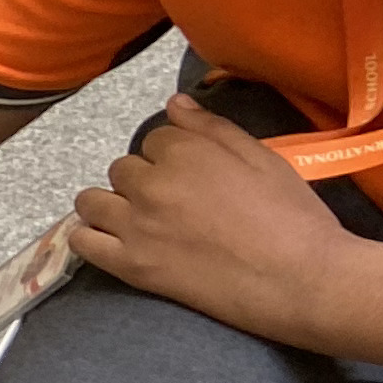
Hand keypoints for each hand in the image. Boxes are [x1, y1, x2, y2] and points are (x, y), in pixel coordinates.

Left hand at [67, 92, 348, 341]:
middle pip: (123, 169)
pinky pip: (82, 242)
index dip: (172, 157)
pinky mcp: (131, 265)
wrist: (301, 278)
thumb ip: (212, 128)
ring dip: (108, 204)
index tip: (192, 177)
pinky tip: (109, 240)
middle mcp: (153, 184)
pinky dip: (88, 237)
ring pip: (92, 200)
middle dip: (143, 180)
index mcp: (186, 153)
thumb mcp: (263, 158)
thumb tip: (175, 104)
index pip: (155, 140)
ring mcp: (136, 225)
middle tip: (173, 204)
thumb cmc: (293, 217)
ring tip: (135, 220)